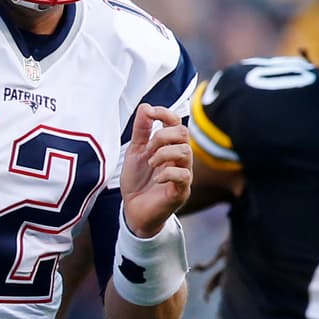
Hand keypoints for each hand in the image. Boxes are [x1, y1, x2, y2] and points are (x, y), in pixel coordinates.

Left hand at [119, 104, 191, 237]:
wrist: (133, 211)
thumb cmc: (137, 182)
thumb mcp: (135, 152)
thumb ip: (141, 131)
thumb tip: (145, 106)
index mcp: (170, 147)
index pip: (176, 122)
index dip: (165, 113)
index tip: (149, 113)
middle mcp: (180, 159)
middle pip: (183, 134)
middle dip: (162, 136)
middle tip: (148, 150)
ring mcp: (183, 175)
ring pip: (186, 152)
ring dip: (164, 154)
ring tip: (150, 164)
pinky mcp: (181, 191)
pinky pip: (183, 176)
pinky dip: (167, 173)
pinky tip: (156, 179)